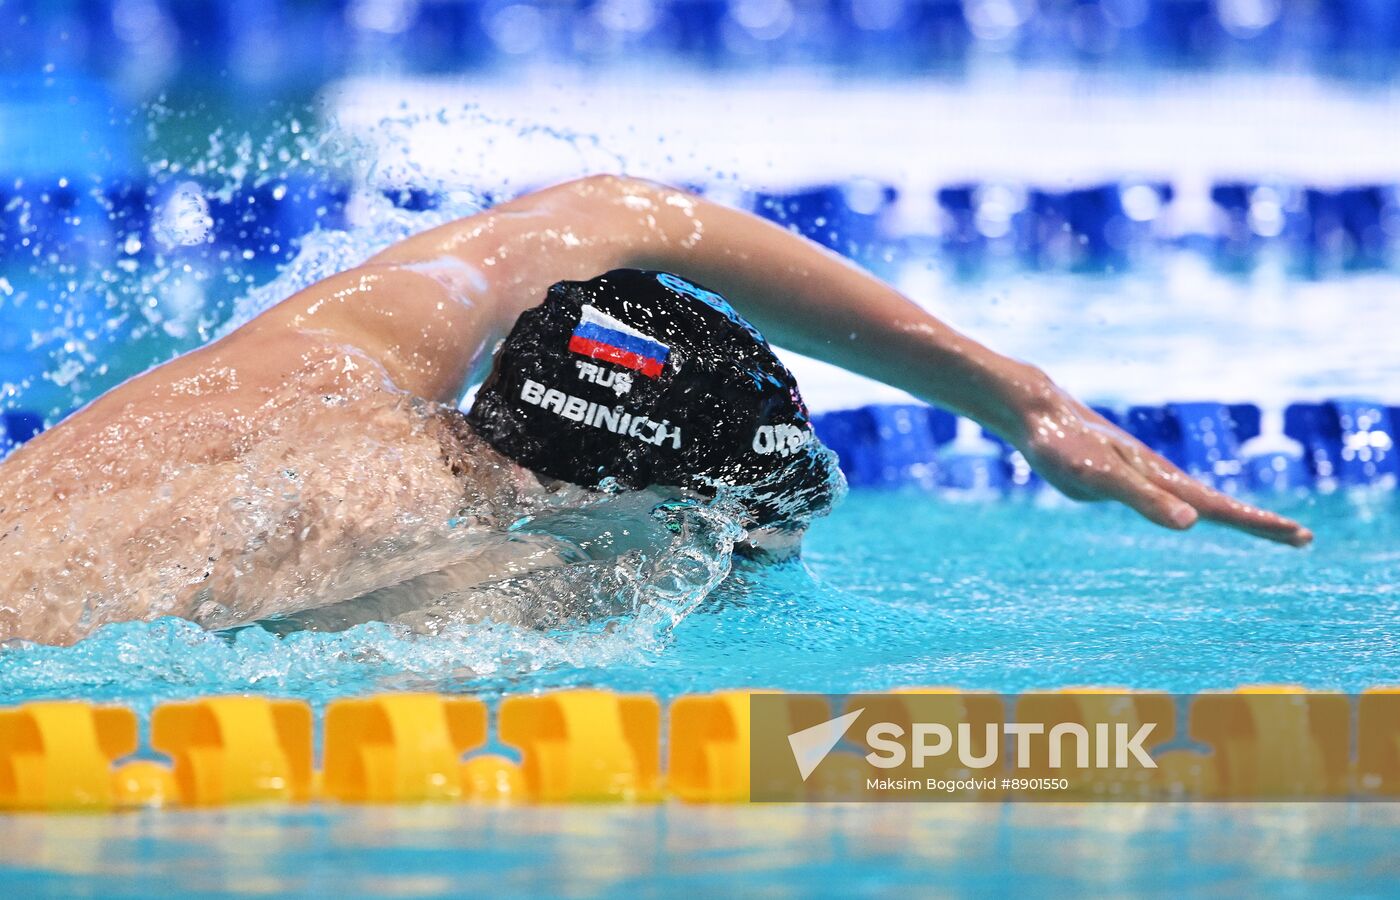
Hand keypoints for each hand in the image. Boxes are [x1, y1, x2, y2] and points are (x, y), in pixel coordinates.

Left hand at [1012, 385, 1312, 546]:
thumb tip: (1192, 522)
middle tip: (1301, 538)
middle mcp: (1157, 476)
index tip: (1301, 536)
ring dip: (1227, 514)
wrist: (1036, 414)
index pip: (1222, 508)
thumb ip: (1144, 500)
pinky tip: (1184, 511)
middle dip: (1258, 523)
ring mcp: (1139, 475)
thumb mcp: (1103, 478)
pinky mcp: (1118, 475)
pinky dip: (1186, 507)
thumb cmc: (1066, 446)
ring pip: (1192, 499)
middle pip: (1216, 504)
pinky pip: (1163, 497)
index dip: (1260, 524)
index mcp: (1162, 479)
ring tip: (1255, 526)